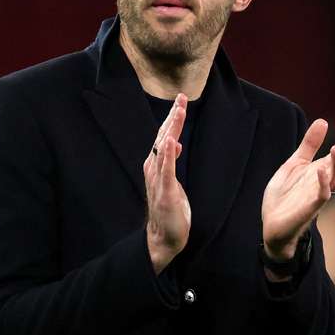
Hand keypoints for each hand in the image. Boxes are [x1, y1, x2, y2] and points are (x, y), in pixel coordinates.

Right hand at [143, 93, 190, 273]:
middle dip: (172, 117)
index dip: (172, 118)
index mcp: (156, 165)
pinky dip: (169, 156)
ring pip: (164, 149)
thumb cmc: (169, 209)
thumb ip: (171, 162)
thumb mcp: (172, 181)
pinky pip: (167, 171)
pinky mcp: (165, 192)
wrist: (164, 237)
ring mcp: (158, 180)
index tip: (180, 100)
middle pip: (163, 137)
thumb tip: (176, 144)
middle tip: (181, 98)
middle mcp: (153, 168)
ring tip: (178, 112)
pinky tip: (173, 143)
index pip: (164, 136)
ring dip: (171, 129)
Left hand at [261, 121, 334, 260]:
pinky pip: (321, 196)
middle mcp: (324, 183)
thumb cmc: (285, 194)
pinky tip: (319, 169)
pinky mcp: (308, 208)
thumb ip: (309, 145)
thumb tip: (323, 121)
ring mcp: (317, 196)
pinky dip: (322, 183)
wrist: (271, 223)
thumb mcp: (295, 163)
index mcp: (322, 172)